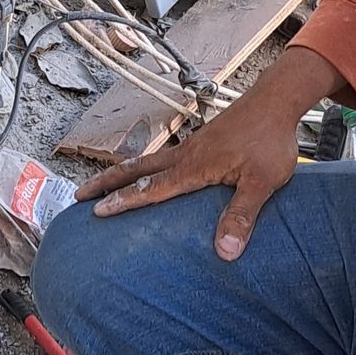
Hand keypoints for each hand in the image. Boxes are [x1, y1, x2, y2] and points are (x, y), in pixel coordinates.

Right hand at [81, 47, 343, 259]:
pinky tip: (149, 174)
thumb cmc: (270, 141)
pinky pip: (164, 158)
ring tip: (102, 185)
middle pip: (138, 169)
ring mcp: (192, 146)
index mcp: (195, 167)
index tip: (97, 211)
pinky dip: (144, 167)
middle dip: (108, 182)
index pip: (152, 187)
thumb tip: (224, 253)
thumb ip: (242, 215)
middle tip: (80, 194)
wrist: (275, 101)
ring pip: (148, 161)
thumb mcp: (262, 183)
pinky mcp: (201, 143)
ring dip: (123, 174)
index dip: (125, 201)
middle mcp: (186, 155)